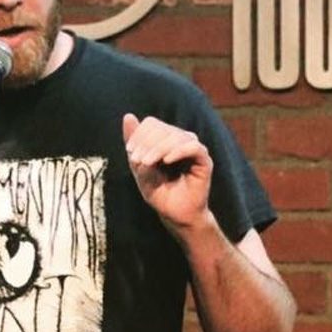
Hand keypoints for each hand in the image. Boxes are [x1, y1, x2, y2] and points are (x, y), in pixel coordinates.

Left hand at [122, 113, 212, 232]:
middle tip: (137, 161)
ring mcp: (194, 149)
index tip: (130, 152)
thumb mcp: (139, 167)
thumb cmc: (159, 192)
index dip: (139, 134)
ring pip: (176, 136)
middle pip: (162, 128)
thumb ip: (134, 142)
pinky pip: (193, 147)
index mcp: (166, 139)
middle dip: (146, 143)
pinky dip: (177, 151)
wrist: (174, 215)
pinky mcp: (204, 160)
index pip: (152, 123)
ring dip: (158, 149)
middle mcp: (181, 140)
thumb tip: (128, 116)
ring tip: (147, 164)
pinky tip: (166, 161)